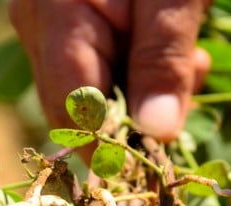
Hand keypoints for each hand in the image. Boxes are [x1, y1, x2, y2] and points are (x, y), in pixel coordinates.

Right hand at [8, 0, 211, 139]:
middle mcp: (38, 23)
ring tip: (192, 59)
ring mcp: (49, 20)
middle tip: (191, 84)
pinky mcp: (69, 17)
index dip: (109, 149)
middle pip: (78, 106)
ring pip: (93, 88)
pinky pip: (98, 63)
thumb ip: (163, 60)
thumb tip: (159, 135)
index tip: (156, 163)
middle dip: (138, 114)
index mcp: (53, 15)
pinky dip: (140, 66)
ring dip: (147, 89)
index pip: (69, 111)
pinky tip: (173, 44)